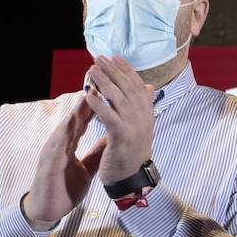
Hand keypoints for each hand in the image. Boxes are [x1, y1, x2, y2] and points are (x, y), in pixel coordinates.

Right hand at [22, 97, 107, 230]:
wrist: (49, 209)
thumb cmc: (65, 187)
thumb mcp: (88, 168)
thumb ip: (98, 152)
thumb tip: (112, 139)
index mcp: (71, 144)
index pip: (84, 121)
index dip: (95, 105)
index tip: (107, 89)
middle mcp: (61, 144)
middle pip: (75, 119)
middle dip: (85, 100)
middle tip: (96, 81)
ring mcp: (53, 152)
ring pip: (64, 128)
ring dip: (74, 111)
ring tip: (84, 95)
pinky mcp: (48, 164)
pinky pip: (56, 145)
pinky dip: (62, 132)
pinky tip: (69, 122)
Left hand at [84, 55, 155, 184]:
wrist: (132, 179)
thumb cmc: (131, 153)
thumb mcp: (140, 127)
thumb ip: (142, 106)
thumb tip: (147, 87)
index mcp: (147, 115)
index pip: (138, 86)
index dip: (126, 70)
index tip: (114, 57)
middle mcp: (143, 119)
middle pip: (128, 88)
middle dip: (113, 71)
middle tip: (99, 59)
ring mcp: (134, 128)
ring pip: (119, 99)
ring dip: (104, 83)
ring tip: (92, 71)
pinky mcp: (122, 137)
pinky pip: (110, 117)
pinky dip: (99, 104)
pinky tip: (89, 94)